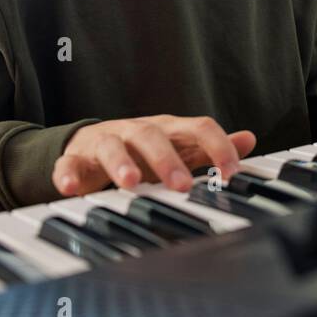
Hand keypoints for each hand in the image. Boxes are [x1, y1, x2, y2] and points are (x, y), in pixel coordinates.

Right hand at [53, 115, 255, 197]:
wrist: (88, 145)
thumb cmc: (140, 151)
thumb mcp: (178, 147)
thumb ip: (209, 147)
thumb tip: (249, 139)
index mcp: (166, 129)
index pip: (196, 127)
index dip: (216, 146)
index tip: (231, 172)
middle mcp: (136, 131)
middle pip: (152, 135)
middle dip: (168, 159)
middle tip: (181, 185)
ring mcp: (104, 142)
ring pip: (112, 146)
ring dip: (122, 163)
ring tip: (131, 183)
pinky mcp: (76, 158)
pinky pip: (69, 163)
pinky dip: (67, 174)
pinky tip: (70, 188)